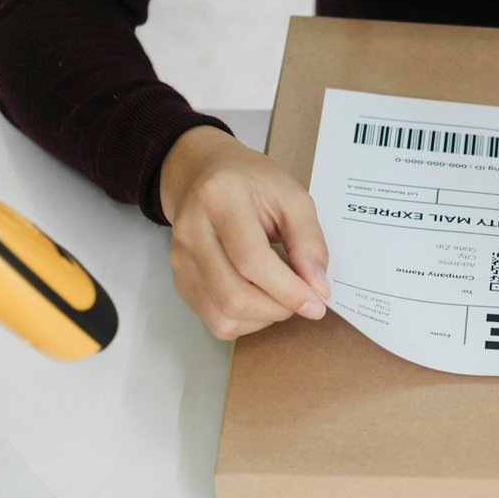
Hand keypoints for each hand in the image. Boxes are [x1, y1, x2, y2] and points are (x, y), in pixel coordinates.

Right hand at [158, 126, 329, 339]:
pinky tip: (261, 301)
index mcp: (219, 200)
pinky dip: (247, 323)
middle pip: (234, 295)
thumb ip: (309, 242)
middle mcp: (191, 231)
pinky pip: (215, 321)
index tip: (317, 303)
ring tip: (282, 298)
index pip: (251, 260)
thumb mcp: (292, 197)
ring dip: (264, 319)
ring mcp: (181, 259)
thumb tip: (317, 289)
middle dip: (279, 309)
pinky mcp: (180, 280)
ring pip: (223, 317)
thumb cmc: (250, 183)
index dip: (288, 290)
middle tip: (303, 300)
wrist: (203, 174)